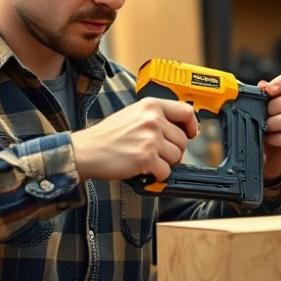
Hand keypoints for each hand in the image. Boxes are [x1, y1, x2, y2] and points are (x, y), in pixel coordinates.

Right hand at [70, 98, 197, 181]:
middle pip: (183, 140)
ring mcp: (150, 138)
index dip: (192, 125)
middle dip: (172, 151)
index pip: (186, 111)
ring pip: (177, 157)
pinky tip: (143, 169)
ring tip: (146, 159)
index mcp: (151, 105)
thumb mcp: (133, 114)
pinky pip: (166, 171)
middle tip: (155, 153)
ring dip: (164, 163)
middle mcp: (153, 119)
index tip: (190, 133)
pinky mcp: (146, 157)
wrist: (88, 150)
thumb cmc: (108, 135)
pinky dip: (157, 175)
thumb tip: (180, 127)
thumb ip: (156, 117)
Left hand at [257, 71, 280, 180]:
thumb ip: (263, 96)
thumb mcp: (261, 110)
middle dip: (275, 106)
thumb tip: (263, 85)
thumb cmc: (266, 129)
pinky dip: (276, 139)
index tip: (269, 89)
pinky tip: (271, 139)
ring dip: (273, 124)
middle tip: (264, 113)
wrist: (267, 154)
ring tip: (265, 128)